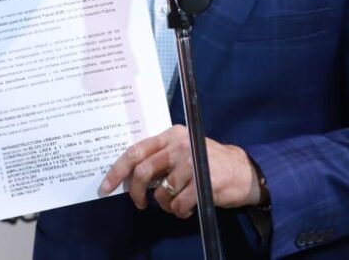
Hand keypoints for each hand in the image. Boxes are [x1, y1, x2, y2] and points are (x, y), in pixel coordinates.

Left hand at [97, 125, 262, 217]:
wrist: (243, 171)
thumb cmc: (209, 162)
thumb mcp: (184, 149)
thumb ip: (161, 156)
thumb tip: (131, 175)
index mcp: (171, 135)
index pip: (136, 151)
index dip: (118, 170)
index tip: (106, 186)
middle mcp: (179, 145)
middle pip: (144, 171)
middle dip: (137, 192)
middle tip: (139, 204)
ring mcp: (191, 163)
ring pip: (161, 193)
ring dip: (166, 205)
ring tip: (177, 203)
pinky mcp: (202, 182)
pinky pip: (178, 205)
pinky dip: (180, 212)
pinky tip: (188, 208)